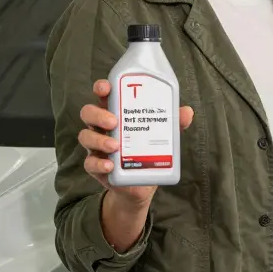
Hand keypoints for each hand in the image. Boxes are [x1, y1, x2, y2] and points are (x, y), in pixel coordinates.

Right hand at [78, 78, 193, 208]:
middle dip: (98, 114)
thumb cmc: (148, 150)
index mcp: (116, 112)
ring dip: (98, 139)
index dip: (101, 88)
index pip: (104, 95)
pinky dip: (98, 164)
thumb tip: (187, 112)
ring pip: (85, 136)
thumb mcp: (162, 135)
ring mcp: (97, 147)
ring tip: (114, 146)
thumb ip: (173, 123)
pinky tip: (109, 166)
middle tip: (114, 121)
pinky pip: (89, 163)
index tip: (106, 87)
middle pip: (89, 113)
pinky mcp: (96, 167)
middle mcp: (103, 127)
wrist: (142, 184)